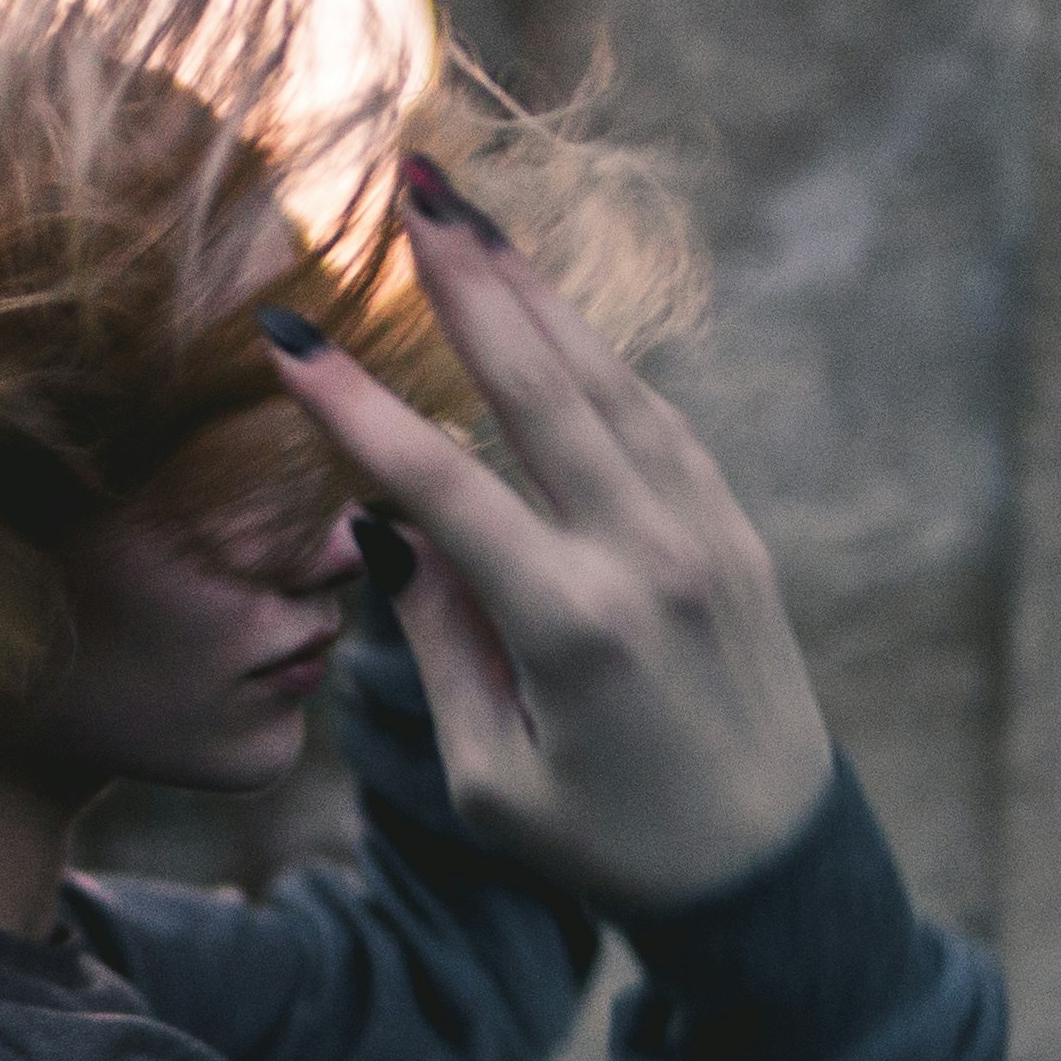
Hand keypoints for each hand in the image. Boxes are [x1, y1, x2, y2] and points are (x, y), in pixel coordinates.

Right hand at [259, 159, 834, 909]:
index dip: (356, 406)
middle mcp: (647, 558)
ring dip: (533, 290)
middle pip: (540, 387)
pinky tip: (547, 310)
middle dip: (467, 278)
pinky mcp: (732, 535)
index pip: (442, 485)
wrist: (774, 877)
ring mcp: (703, 535)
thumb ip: (442, 644)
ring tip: (468, 213)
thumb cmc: (612, 851)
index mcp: (574, 627)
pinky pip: (654, 420)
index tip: (285, 334)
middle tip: (409, 183)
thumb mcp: (496, 779)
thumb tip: (387, 526)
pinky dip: (594, 356)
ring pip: (606, 381)